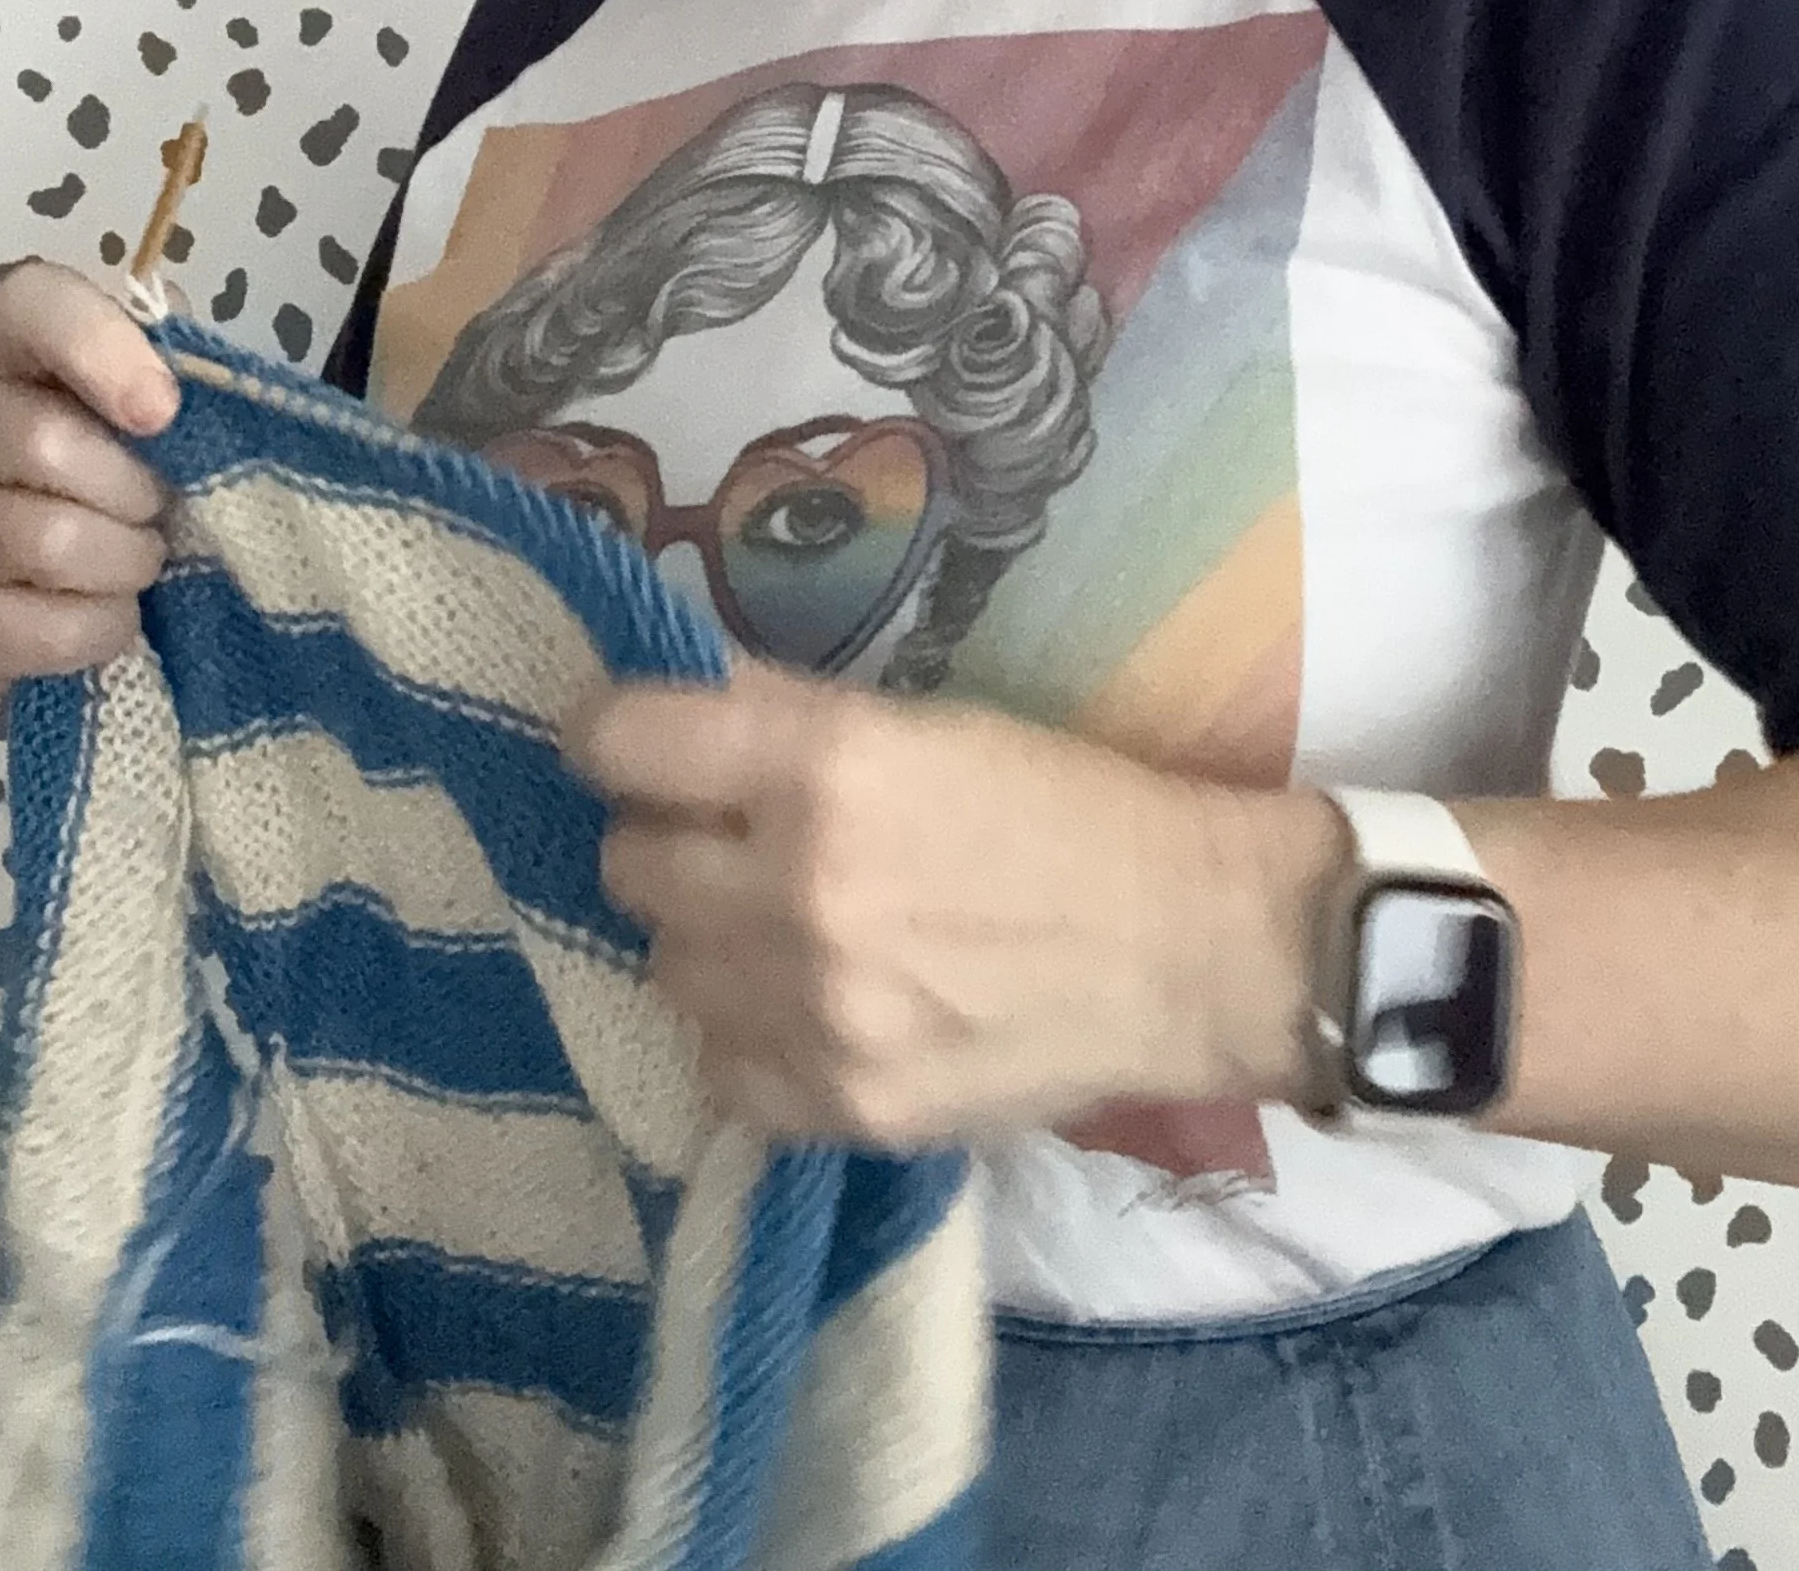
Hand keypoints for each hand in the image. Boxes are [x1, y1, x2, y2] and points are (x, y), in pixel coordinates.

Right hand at [0, 259, 178, 697]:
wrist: (87, 542)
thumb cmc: (137, 447)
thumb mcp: (170, 384)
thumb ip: (184, 364)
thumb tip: (191, 392)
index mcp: (11, 338)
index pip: (38, 309)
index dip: (104, 352)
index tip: (164, 411)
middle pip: (41, 444)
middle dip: (135, 489)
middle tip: (163, 507)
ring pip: (41, 541)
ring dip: (123, 561)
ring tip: (143, 558)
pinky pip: (25, 629)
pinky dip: (93, 629)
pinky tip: (114, 614)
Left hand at [564, 663, 1332, 1148]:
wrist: (1186, 947)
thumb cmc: (1064, 807)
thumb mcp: (926, 723)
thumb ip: (786, 716)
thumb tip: (678, 692)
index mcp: (826, 766)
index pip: (624, 740)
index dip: (612, 732)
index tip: (627, 742)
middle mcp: (800, 887)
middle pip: (628, 864)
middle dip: (668, 842)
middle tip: (726, 840)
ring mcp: (814, 1011)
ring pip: (663, 972)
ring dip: (705, 944)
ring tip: (777, 930)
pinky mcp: (841, 1107)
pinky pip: (718, 1071)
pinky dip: (747, 1039)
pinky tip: (808, 1009)